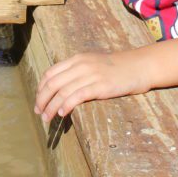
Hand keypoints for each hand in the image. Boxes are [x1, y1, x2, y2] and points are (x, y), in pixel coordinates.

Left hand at [34, 49, 150, 121]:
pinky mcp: (100, 86)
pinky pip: (77, 96)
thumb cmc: (116, 68)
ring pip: (62, 92)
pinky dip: (66, 106)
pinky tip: (62, 114)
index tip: (39, 100)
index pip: (50, 73)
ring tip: (46, 118)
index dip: (41, 88)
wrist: (139, 66)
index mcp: (77, 59)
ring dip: (51, 107)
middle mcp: (81, 65)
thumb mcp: (92, 63)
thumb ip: (77, 71)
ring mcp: (91, 75)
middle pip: (53, 83)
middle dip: (42, 99)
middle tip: (38, 112)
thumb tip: (60, 87)